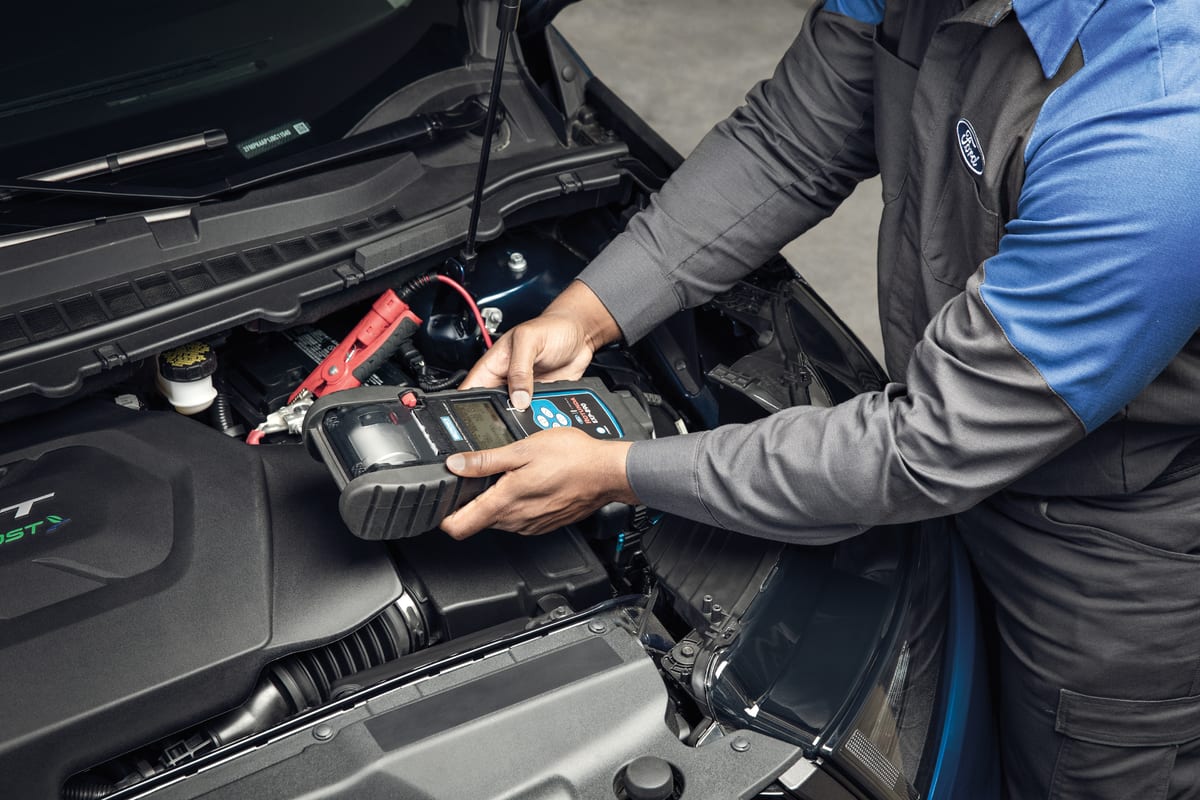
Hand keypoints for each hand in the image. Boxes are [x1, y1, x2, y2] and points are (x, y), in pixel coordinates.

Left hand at [439, 427, 637, 538]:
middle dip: (472, 501)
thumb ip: (485, 460)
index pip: (458, 527)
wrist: (607, 473)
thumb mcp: (522, 449)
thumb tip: (456, 464)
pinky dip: (517, 503)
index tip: (440, 503)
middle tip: (476, 476)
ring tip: (507, 474)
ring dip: (496, 500)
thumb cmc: (572, 458)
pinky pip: (519, 518)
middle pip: (477, 520)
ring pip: (499, 519)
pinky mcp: (544, 524)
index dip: (443, 517)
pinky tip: (528, 483)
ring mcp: (531, 524)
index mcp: (505, 502)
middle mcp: (516, 520)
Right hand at [461, 281, 620, 409]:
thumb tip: (517, 398)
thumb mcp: (530, 341)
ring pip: (516, 414)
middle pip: (494, 407)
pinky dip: (541, 417)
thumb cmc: (552, 327)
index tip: (474, 418)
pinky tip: (546, 415)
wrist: (581, 333)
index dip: (468, 404)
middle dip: (500, 416)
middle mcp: (506, 380)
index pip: (472, 389)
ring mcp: (524, 391)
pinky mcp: (542, 398)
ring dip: (524, 418)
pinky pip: (537, 414)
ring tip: (533, 415)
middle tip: (511, 420)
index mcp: (494, 364)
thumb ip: (520, 369)